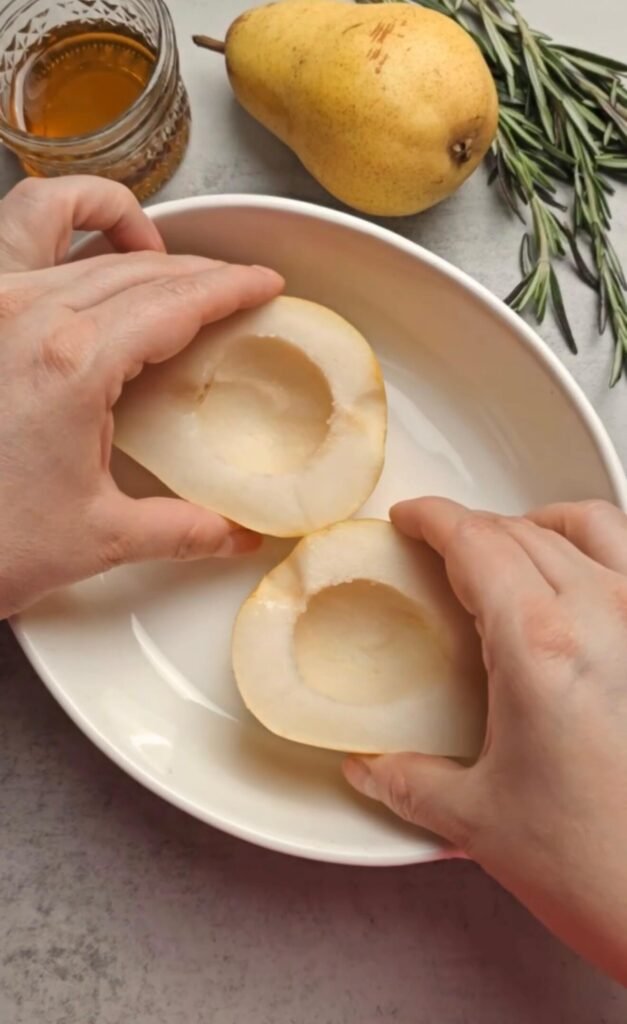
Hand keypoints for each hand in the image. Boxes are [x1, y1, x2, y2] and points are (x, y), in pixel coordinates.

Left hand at [0, 176, 282, 618]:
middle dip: (199, 271)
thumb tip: (237, 535)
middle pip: (137, 267)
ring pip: (72, 226)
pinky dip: (56, 216)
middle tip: (233, 289)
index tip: (263, 284)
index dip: (230, 288)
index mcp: (74, 363)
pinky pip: (15, 229)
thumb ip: (183, 531)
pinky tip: (80, 243)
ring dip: (125, 226)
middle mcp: (27, 314)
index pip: (175, 303)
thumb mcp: (100, 538)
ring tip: (157, 252)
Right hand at [344, 497, 626, 984]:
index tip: (412, 517)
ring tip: (515, 546)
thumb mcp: (480, 820)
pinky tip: (583, 579)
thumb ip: (409, 782)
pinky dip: (599, 547)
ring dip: (540, 524)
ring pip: (592, 525)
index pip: (476, 542)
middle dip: (473, 528)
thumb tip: (371, 769)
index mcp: (539, 644)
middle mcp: (604, 615)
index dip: (434, 519)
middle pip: (524, 530)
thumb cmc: (604, 869)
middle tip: (443, 549)